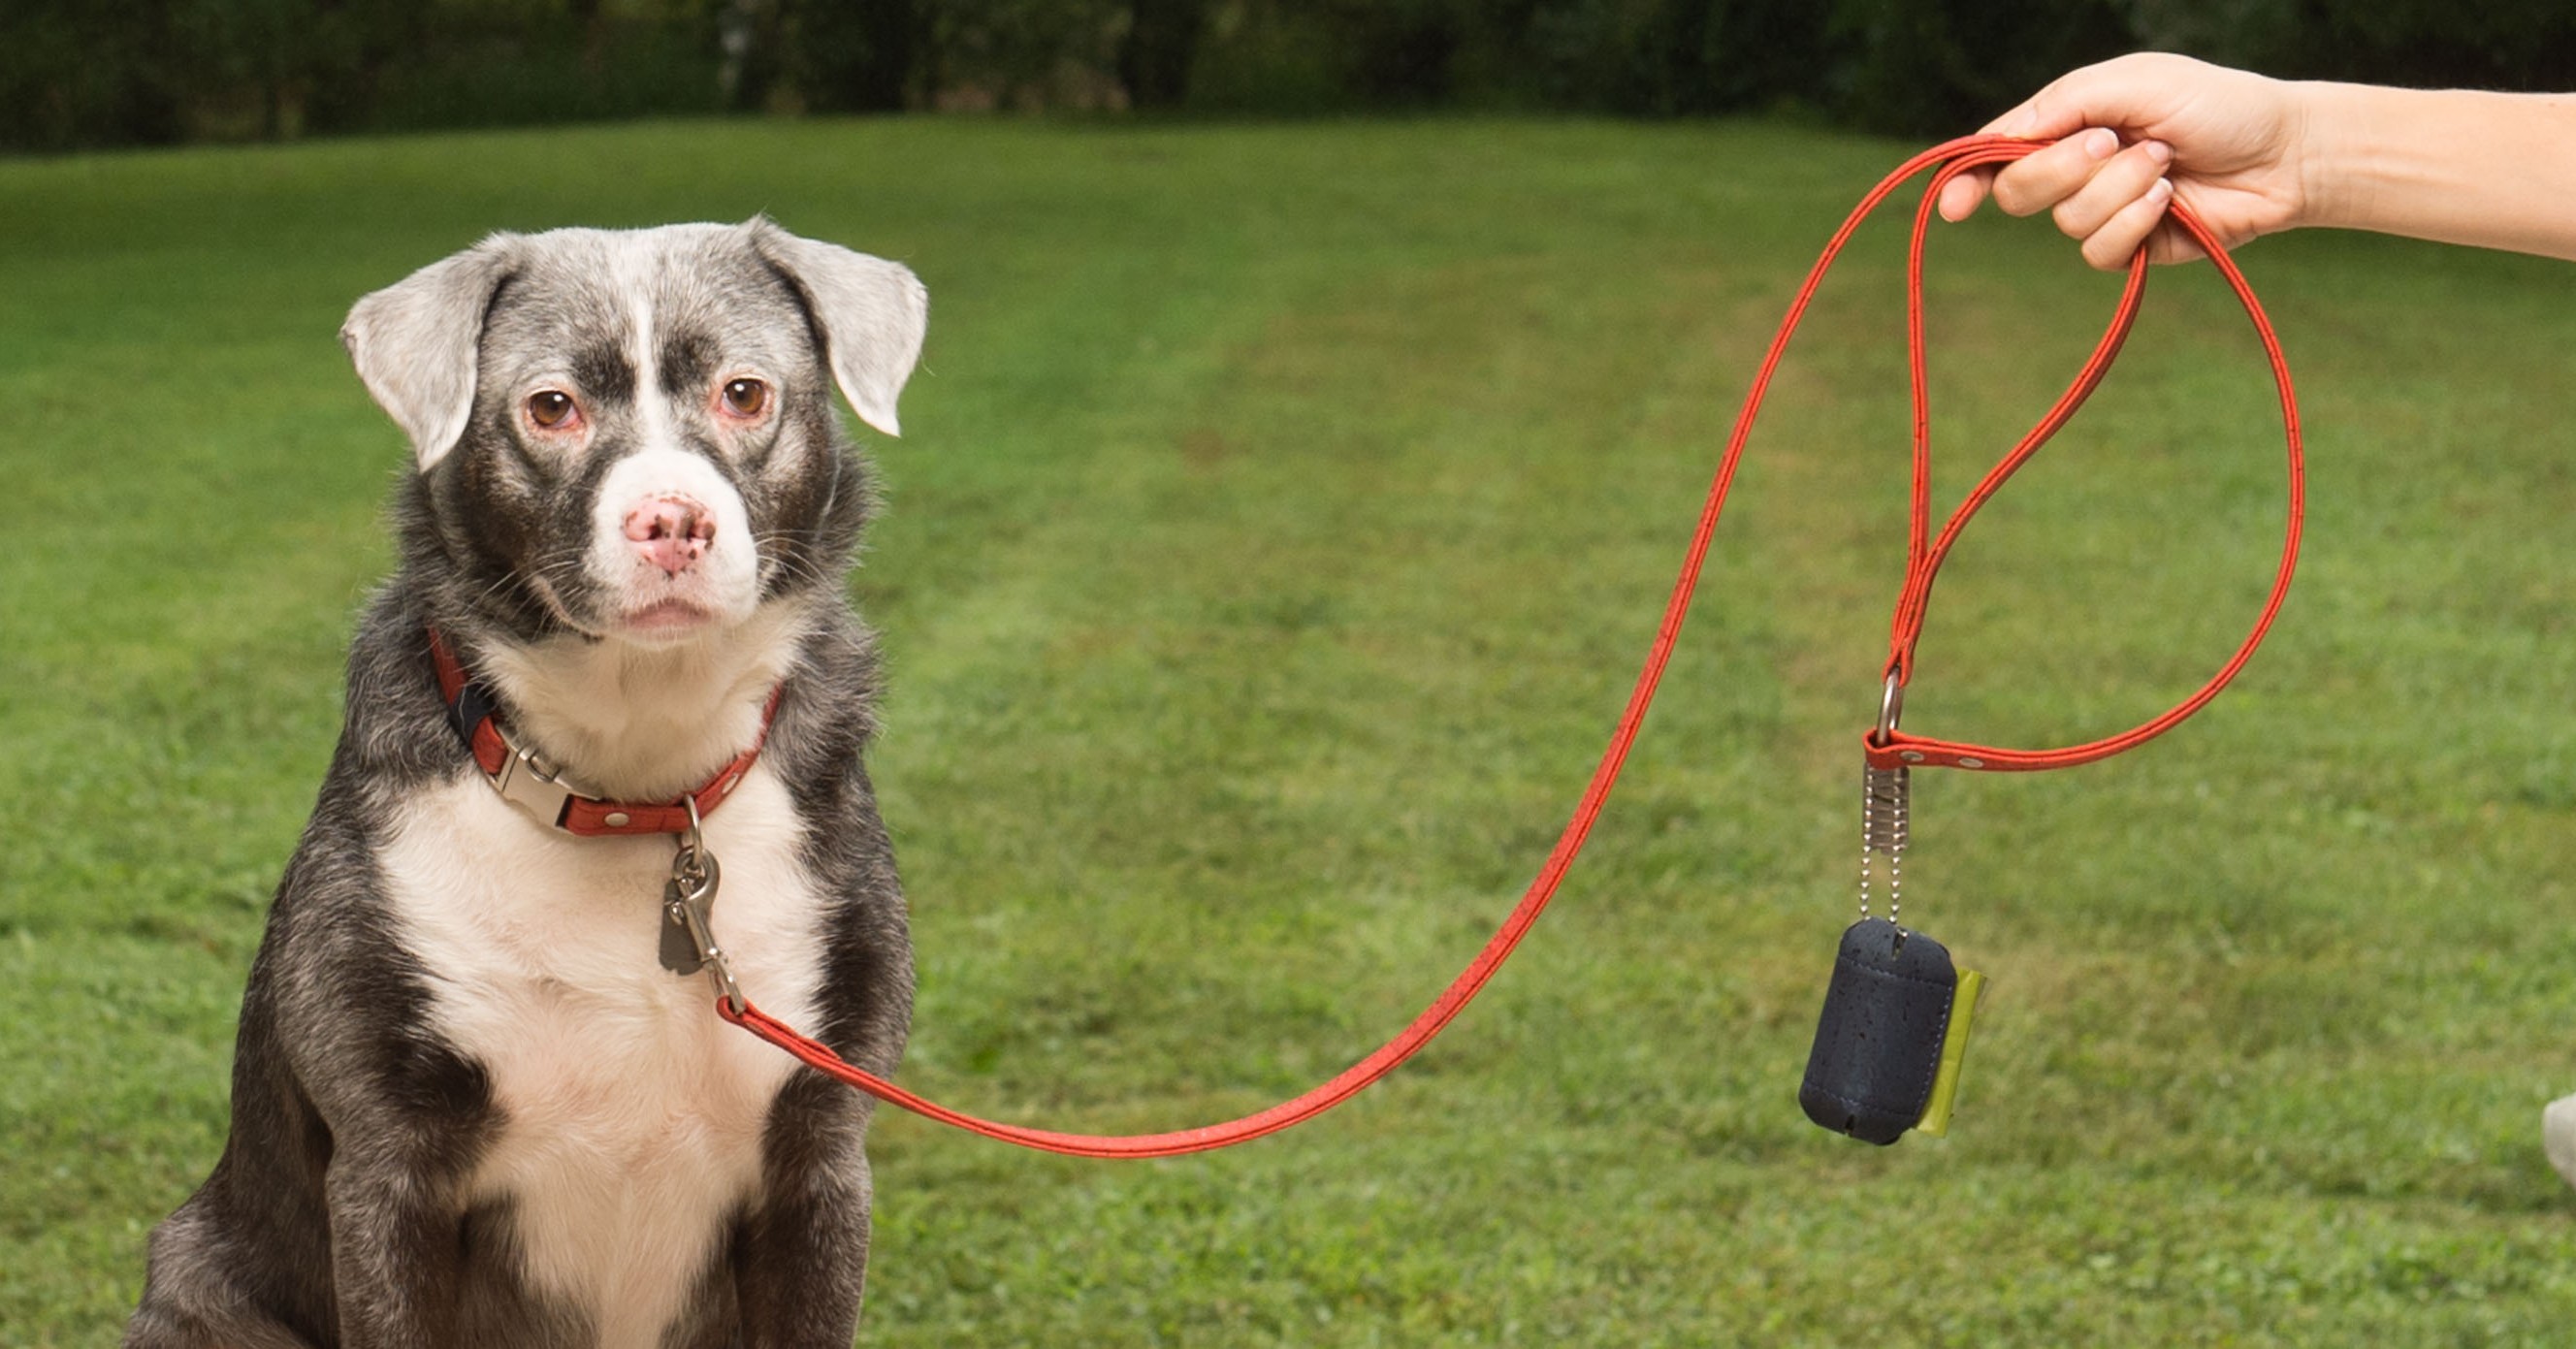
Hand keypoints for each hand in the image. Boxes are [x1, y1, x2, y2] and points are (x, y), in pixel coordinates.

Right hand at [1936, 53, 2312, 268]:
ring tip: (2165, 164)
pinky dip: (2136, 221)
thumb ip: (2062, 104)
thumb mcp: (2133, 82)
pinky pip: (2101, 250)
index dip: (1966, 179)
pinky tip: (2170, 200)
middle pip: (2019, 192)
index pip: (1999, 153)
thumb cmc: (2216, 104)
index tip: (1952, 204)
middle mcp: (2077, 169)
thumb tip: (2000, 140)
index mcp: (2069, 123)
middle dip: (2062, 169)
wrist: (2283, 152)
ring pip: (2066, 221)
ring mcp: (2103, 211)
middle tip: (2112, 143)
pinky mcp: (2131, 247)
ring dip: (2119, 188)